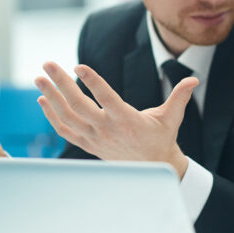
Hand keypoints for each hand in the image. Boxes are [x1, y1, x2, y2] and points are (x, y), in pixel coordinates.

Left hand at [35, 61, 197, 177]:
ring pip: (68, 117)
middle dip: (61, 83)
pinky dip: (52, 116)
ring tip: (39, 78)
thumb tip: (194, 79)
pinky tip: (43, 99)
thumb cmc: (161, 138)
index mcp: (127, 120)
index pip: (107, 98)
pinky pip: (65, 130)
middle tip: (48, 64)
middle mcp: (107, 130)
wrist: (151, 168)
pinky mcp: (88, 145)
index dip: (93, 82)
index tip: (79, 66)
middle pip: (79, 105)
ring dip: (51, 97)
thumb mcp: (172, 118)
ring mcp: (95, 139)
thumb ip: (180, 96)